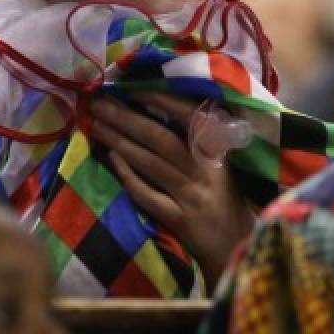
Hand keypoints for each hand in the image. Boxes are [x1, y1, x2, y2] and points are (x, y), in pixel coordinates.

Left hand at [89, 93, 254, 291]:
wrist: (236, 245)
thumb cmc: (226, 200)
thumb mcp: (221, 165)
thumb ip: (200, 141)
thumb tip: (160, 110)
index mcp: (216, 152)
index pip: (189, 117)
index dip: (162, 100)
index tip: (134, 88)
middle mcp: (204, 170)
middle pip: (160, 137)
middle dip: (127, 117)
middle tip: (101, 103)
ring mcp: (191, 195)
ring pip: (150, 162)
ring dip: (120, 141)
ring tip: (97, 125)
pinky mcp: (179, 219)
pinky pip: (148, 194)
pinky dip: (129, 175)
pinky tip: (112, 159)